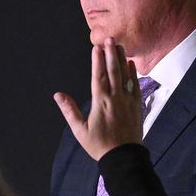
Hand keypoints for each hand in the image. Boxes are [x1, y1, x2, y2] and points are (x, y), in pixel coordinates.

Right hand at [54, 37, 142, 159]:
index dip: (97, 61)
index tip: (96, 47)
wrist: (124, 157)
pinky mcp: (137, 106)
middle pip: (113, 71)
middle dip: (111, 53)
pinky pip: (135, 85)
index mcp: (101, 102)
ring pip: (125, 75)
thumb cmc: (99, 145)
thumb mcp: (80, 130)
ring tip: (119, 45)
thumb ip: (70, 110)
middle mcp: (116, 98)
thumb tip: (58, 95)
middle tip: (110, 38)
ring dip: (122, 59)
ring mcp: (128, 101)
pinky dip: (133, 73)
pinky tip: (131, 64)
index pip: (98, 76)